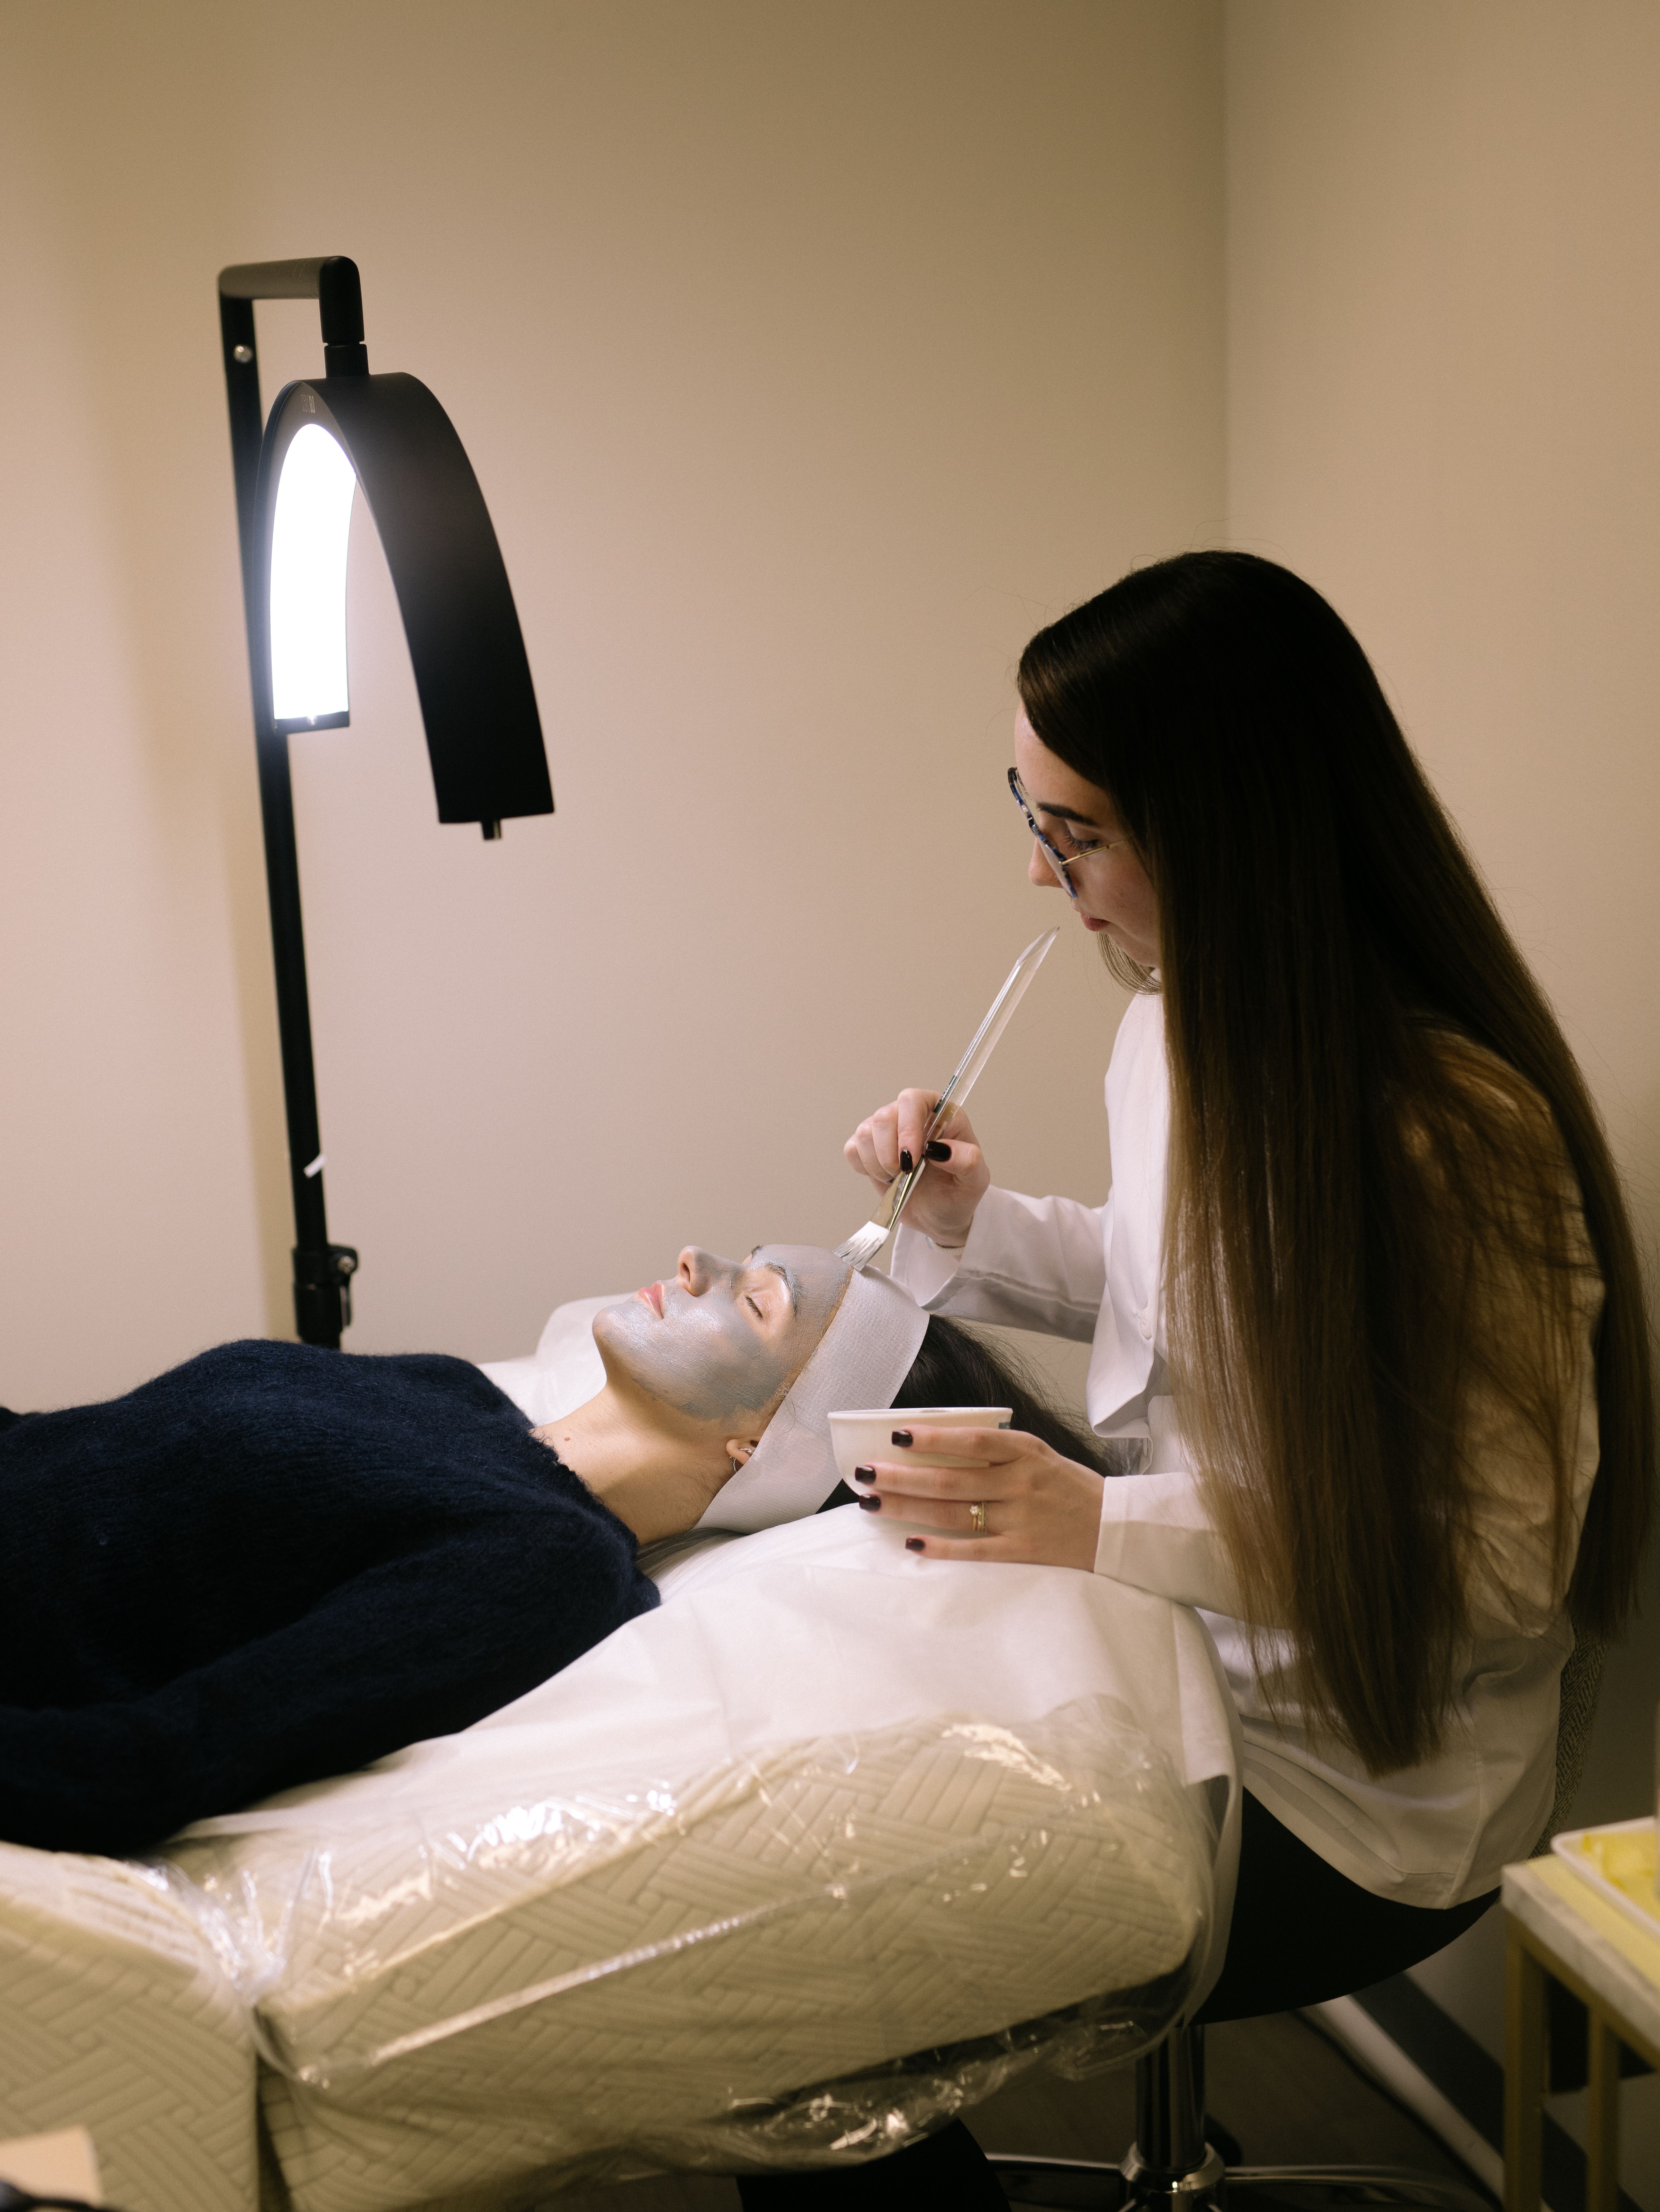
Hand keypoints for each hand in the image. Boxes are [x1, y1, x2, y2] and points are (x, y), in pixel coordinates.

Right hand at [842, 1090, 989, 1248]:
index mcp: (940, 1114)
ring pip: (865, 1132)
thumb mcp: (974, 1181)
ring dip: (878, 1163)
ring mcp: (887, 1131)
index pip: (913, 1100)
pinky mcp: (869, 1148)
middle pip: (883, 1116)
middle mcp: (911, 1116)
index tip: (911, 1159)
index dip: (907, 1127)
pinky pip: (853, 1148)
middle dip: (889, 1152)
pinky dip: (864, 1166)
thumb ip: (968, 1161)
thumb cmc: (958, 1193)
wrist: (940, 1215)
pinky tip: (884, 1177)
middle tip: (906, 1174)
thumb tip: (941, 1150)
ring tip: (898, 1178)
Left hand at [850, 1423, 1102, 1569]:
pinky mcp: (1023, 1551)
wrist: (1113, 1527)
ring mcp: (1021, 1518)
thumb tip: (937, 1445)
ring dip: (909, 1507)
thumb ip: (995, 1450)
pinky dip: (941, 1547)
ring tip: (873, 1502)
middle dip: (902, 1476)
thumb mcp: (1037, 1454)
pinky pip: (974, 1549)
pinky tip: (912, 1543)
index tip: (895, 1435)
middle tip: (865, 1473)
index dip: (931, 1438)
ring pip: (953, 1512)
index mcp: (1025, 1451)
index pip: (971, 1439)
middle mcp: (1020, 1482)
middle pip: (950, 1478)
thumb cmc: (1067, 1487)